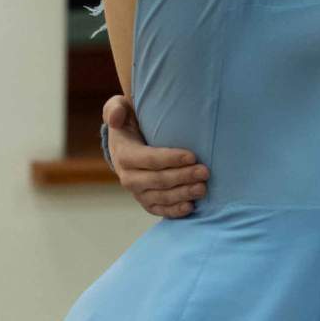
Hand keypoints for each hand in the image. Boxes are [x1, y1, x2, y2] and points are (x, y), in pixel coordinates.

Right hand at [102, 95, 206, 217]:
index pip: (150, 159)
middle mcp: (128, 178)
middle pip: (159, 180)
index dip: (171, 159)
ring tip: (203, 188)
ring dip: (183, 194)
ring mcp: (137, 192)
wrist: (125, 145)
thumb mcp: (118, 109)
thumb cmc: (126, 123)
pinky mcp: (146, 202)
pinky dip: (174, 211)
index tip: (192, 155)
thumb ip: (114, 109)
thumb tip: (116, 118)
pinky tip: (191, 206)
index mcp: (124, 155)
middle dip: (183, 177)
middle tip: (205, 172)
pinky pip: (160, 210)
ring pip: (161, 197)